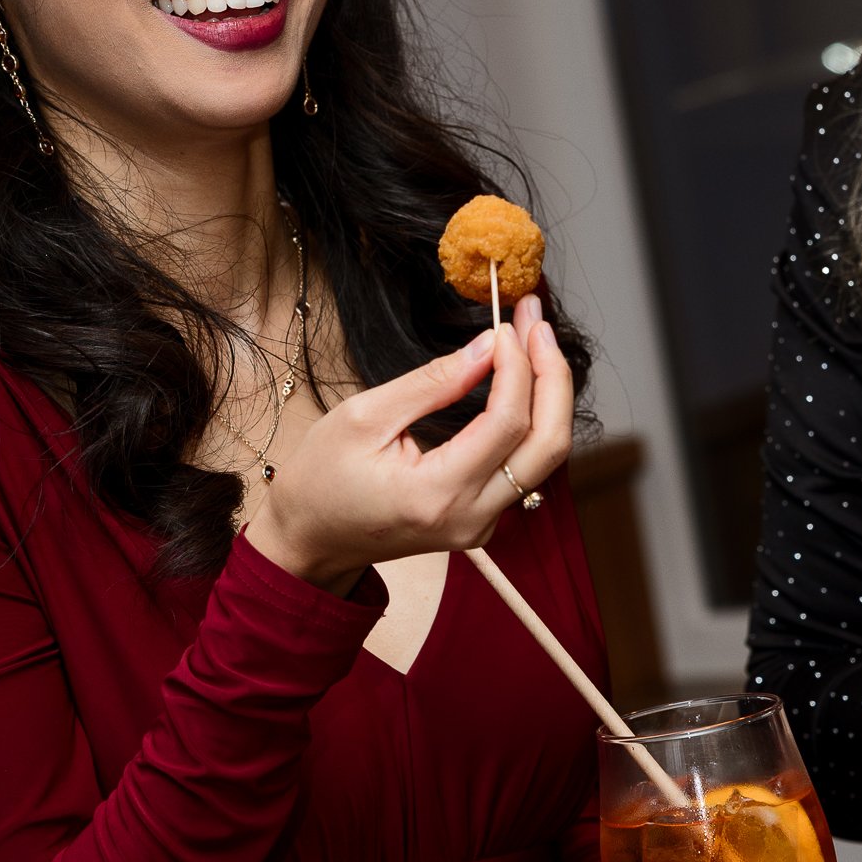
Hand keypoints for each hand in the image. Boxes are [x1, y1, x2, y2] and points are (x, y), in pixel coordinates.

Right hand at [246, 296, 571, 593]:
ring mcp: (482, 525)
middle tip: (537, 323)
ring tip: (532, 341)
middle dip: (552, 376)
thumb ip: (432, 382)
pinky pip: (525, 466)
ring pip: (545, 456)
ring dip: (548, 394)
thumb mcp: (364, 417)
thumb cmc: (322, 478)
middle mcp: (472, 517)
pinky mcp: (483, 519)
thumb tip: (488, 346)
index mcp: (437, 494)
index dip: (516, 367)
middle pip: (549, 444)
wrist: (309, 538)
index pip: (508, 423)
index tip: (506, 325)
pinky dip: (532, 418)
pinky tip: (519, 380)